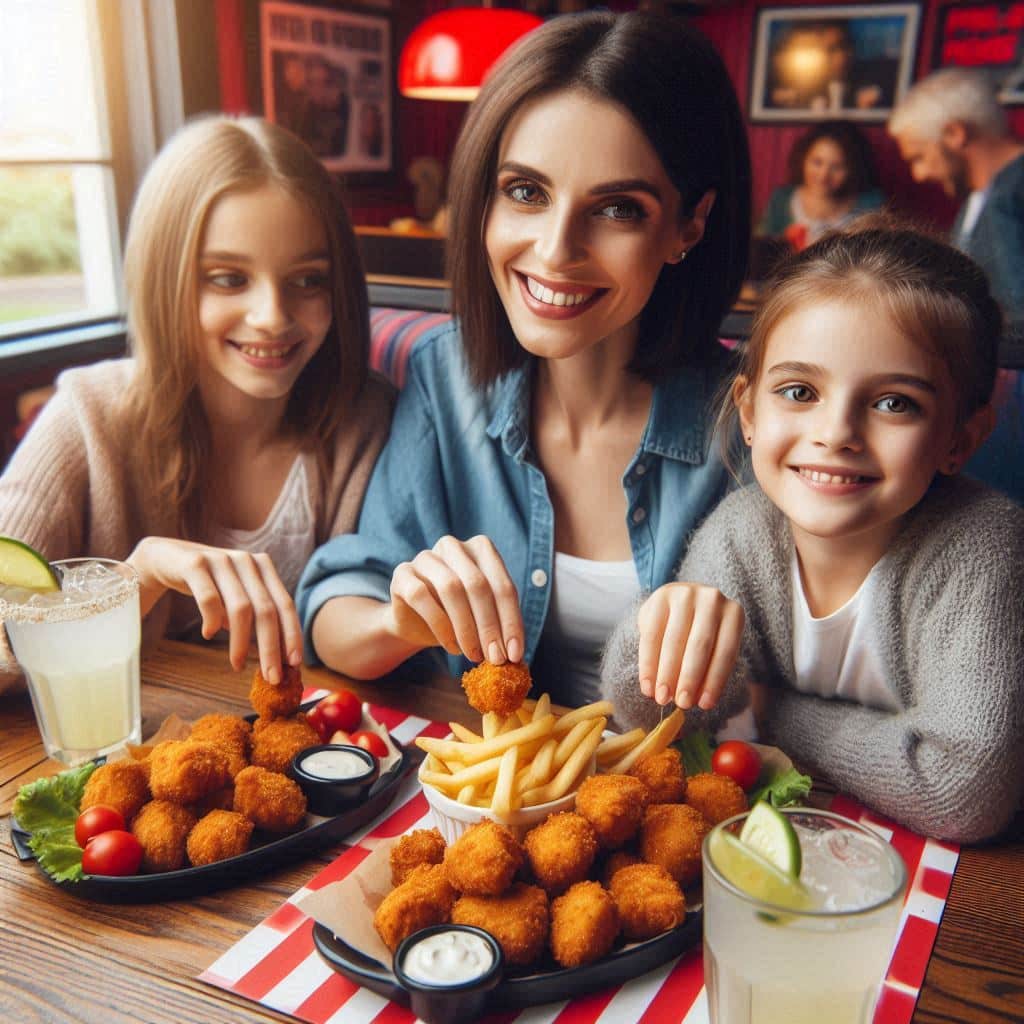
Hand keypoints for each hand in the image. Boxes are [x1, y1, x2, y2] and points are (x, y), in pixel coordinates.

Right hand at [128, 537, 301, 682]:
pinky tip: (209, 634)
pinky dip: (212, 620)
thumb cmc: (209, 585)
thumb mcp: (235, 599)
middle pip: (266, 610)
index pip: (285, 604)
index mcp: (263, 567)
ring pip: (240, 608)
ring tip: (237, 665)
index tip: (295, 663)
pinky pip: (209, 599)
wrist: (166, 558)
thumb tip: (276, 658)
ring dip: (241, 642)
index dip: (292, 634)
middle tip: (271, 676)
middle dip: (271, 647)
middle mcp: (247, 561)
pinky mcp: (195, 564)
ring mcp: (222, 560)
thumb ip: (254, 619)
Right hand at [385, 535, 523, 663]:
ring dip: (466, 628)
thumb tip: (515, 652)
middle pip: (478, 585)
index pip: (503, 585)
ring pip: (451, 588)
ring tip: (473, 654)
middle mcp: (454, 546)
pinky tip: (452, 646)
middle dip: (489, 626)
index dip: (511, 621)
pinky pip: (421, 596)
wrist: (415, 623)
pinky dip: (440, 626)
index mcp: (481, 549)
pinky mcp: (402, 573)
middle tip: (495, 658)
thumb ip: (500, 624)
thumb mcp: (484, 617)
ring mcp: (426, 557)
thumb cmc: (457, 617)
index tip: (515, 654)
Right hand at [636, 582, 743, 710]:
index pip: (726, 651)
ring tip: (661, 698)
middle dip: (689, 677)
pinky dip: (648, 663)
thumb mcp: (715, 646)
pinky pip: (651, 635)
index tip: (704, 705)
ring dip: (666, 673)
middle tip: (681, 703)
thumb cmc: (702, 631)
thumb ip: (708, 669)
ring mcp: (684, 594)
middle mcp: (711, 599)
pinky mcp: (660, 597)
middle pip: (699, 644)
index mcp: (733, 613)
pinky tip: (647, 684)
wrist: (683, 601)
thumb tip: (695, 699)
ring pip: (674, 640)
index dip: (715, 680)